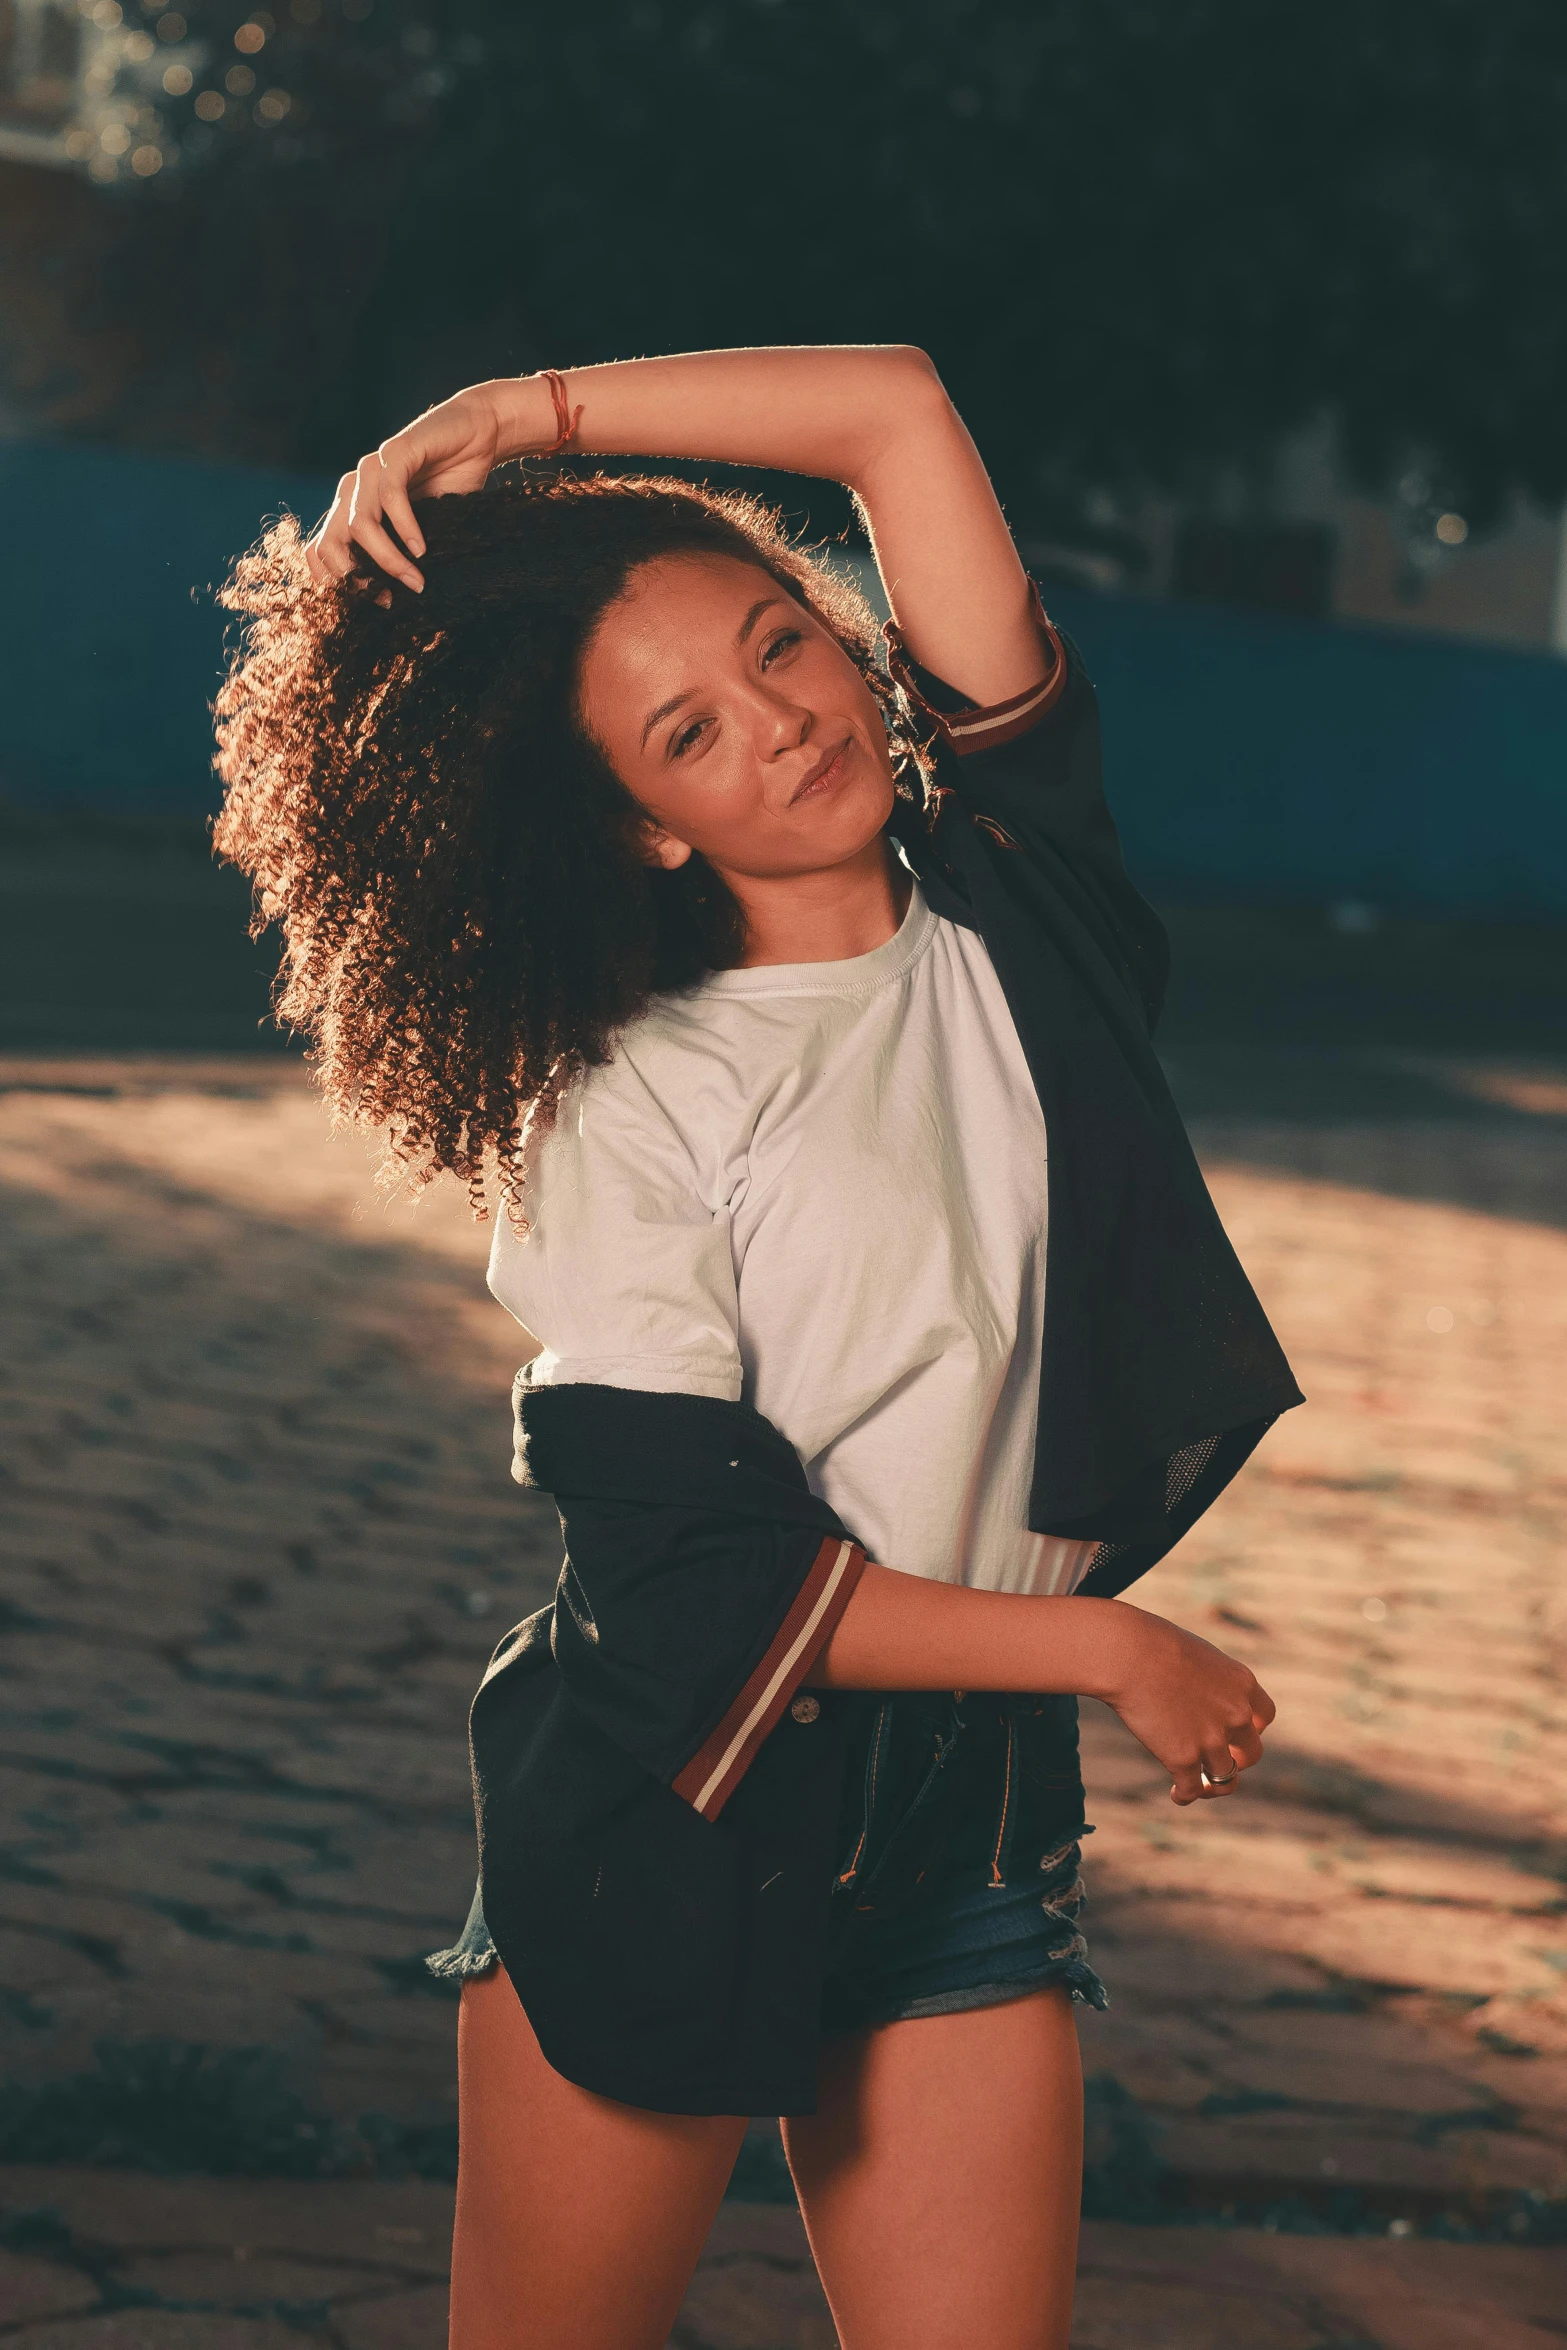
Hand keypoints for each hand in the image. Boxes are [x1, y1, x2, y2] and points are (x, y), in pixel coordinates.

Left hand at [304, 378, 532, 594]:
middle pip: (332, 542)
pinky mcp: (395, 453)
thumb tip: (392, 601)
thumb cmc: (451, 486)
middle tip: (389, 600)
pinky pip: (390, 497)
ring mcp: (371, 468)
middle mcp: (354, 488)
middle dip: (358, 577)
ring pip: (360, 524)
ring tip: (415, 581)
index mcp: (352, 508)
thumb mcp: (420, 530)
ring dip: (388, 559)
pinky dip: (405, 528)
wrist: (479, 435)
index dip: (337, 581)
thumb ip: (400, 553)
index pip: (320, 550)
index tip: (370, 604)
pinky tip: (422, 548)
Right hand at [1098, 1608, 1274, 1805]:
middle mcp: (1236, 1715)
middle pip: (1251, 1753)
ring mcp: (1212, 1740)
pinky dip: (1185, 1795)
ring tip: (1196, 1783)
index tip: (1232, 1731)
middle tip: (1215, 1758)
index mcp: (1242, 1684)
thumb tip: (1200, 1698)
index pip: (1264, 1717)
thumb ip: (1209, 1681)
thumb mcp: (1196, 1655)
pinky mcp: (1184, 1758)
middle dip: (1236, 1759)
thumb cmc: (1152, 1643)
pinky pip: (1192, 1790)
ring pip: (1225, 1778)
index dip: (1249, 1728)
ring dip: (1212, 1783)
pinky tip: (1176, 1794)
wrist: (1128, 1653)